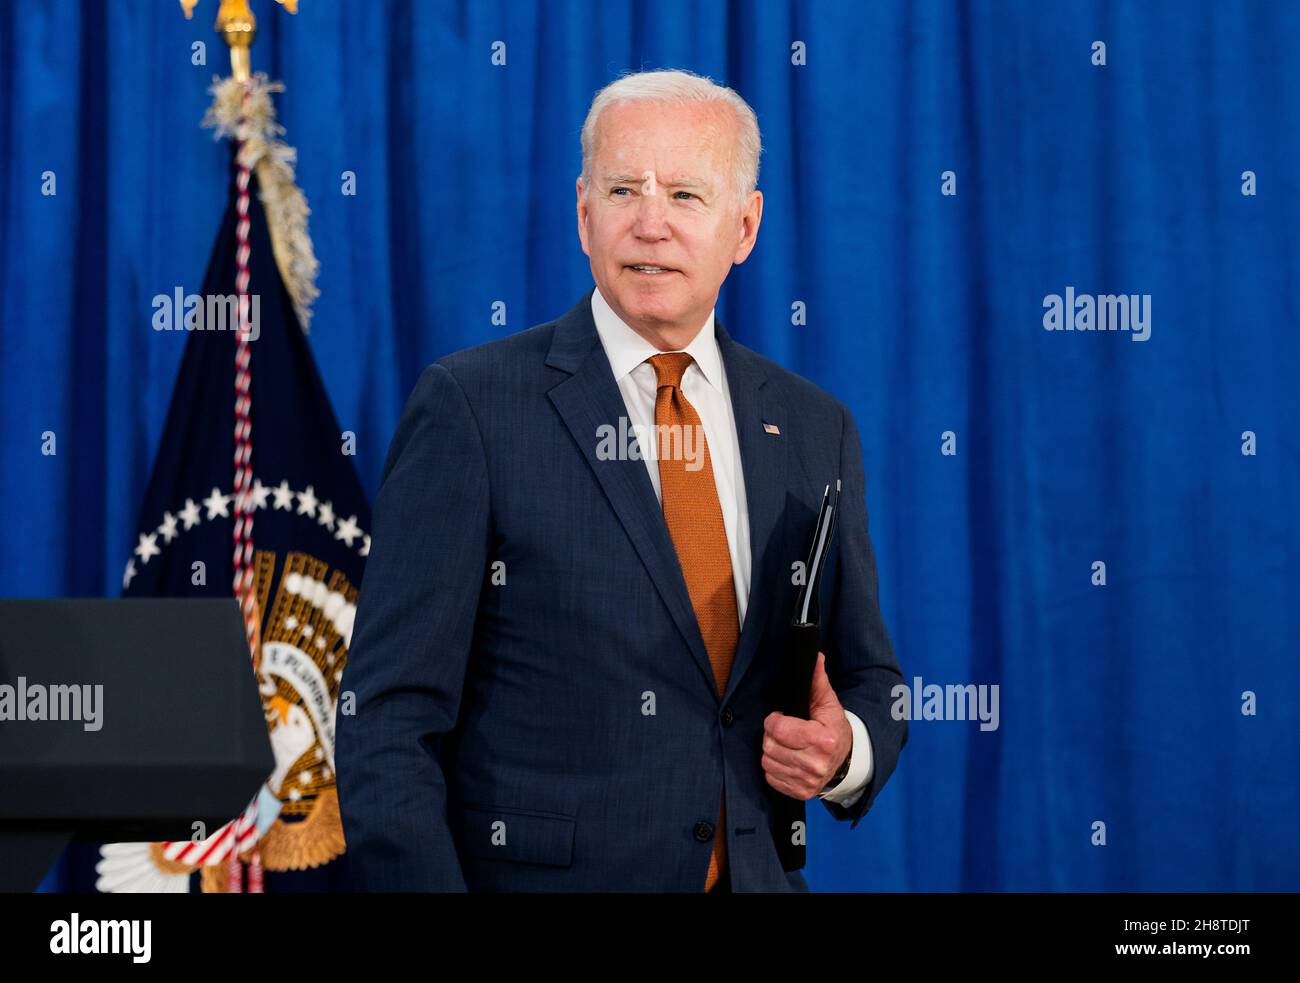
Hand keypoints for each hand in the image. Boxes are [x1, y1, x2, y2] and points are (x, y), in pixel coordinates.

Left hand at [762, 652, 852, 799]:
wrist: (845, 760)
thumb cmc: (832, 728)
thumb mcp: (827, 703)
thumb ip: (817, 680)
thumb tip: (815, 656)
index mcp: (823, 740)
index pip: (778, 729)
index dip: (775, 720)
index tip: (782, 718)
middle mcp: (816, 764)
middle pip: (770, 746)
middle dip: (772, 735)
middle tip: (784, 732)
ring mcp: (808, 781)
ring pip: (767, 762)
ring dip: (772, 751)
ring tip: (786, 745)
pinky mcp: (800, 792)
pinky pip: (770, 777)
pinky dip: (774, 768)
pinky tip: (787, 760)